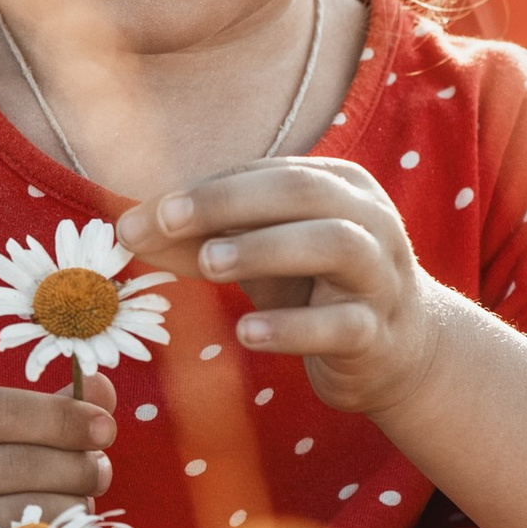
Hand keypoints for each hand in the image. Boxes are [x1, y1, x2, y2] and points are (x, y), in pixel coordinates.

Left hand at [121, 158, 446, 418]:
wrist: (400, 354)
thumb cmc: (317, 290)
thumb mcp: (261, 257)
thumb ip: (201, 239)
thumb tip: (126, 230)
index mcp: (339, 185)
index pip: (265, 174)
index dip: (202, 189)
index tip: (142, 215)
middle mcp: (368, 218)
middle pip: (302, 191)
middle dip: (228, 202)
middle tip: (167, 221)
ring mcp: (381, 275)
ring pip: (334, 245)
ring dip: (265, 249)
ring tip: (208, 263)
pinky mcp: (380, 333)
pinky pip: (341, 324)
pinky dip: (291, 327)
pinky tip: (247, 333)